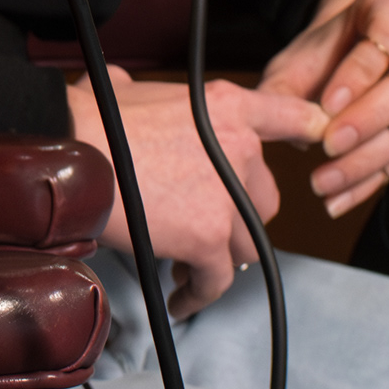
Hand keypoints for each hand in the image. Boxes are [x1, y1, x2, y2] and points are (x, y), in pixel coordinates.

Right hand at [65, 67, 327, 315]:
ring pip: (246, 244)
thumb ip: (146, 94)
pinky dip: (200, 294)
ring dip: (220, 258)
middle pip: (264, 198)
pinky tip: (182, 299)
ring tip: (188, 267)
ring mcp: (228, 196)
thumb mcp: (127, 89)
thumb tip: (128, 89)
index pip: (288, 115)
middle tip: (209, 231)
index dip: (306, 129)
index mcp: (223, 107)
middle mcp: (238, 148)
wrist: (71, 153)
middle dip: (238, 219)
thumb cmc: (89, 119)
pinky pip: (218, 279)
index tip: (317, 140)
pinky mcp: (210, 238)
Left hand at [259, 0, 388, 218]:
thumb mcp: (304, 49)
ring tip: (327, 180)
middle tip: (329, 146)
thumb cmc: (333, 43)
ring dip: (370, 158)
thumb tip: (276, 121)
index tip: (326, 105)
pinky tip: (343, 195)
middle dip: (368, 120)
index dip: (358, 73)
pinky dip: (375, 176)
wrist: (358, 41)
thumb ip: (287, 82)